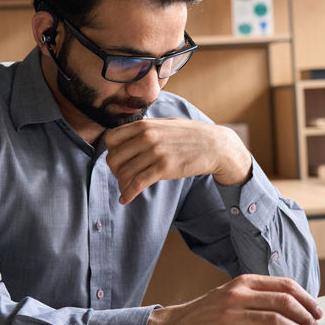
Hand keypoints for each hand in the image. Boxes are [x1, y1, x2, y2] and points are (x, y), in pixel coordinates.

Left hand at [104, 118, 251, 204]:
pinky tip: (125, 200)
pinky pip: (137, 183)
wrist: (214, 145)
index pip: (111, 138)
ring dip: (122, 184)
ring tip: (126, 189)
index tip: (118, 160)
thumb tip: (125, 139)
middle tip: (123, 177)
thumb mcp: (165, 124)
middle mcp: (147, 137)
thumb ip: (145, 130)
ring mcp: (155, 152)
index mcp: (144, 125)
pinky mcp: (164, 168)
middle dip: (115, 170)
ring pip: (124, 173)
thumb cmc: (189, 135)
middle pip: (114, 158)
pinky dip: (128, 194)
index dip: (111, 151)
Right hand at [143, 275, 323, 324]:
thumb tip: (292, 302)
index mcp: (243, 282)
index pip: (284, 285)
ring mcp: (231, 317)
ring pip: (274, 322)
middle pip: (283, 302)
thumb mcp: (232, 293)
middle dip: (304, 315)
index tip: (316, 309)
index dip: (305, 298)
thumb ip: (258, 294)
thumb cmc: (207, 311)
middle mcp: (238, 296)